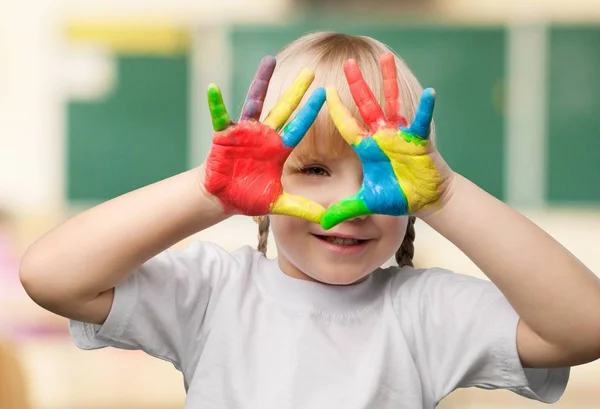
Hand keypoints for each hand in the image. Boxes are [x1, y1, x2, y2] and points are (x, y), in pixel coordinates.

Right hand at [204, 56, 325, 222]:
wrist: (222, 198)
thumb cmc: (249, 197)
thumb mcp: (278, 204)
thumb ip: (301, 208)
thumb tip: (326, 219)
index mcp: (279, 149)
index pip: (299, 127)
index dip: (310, 112)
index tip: (325, 94)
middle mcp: (265, 136)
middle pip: (283, 109)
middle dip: (296, 91)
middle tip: (310, 71)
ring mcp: (244, 132)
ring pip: (255, 103)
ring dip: (261, 82)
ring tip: (269, 61)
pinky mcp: (224, 134)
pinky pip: (219, 116)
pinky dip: (216, 103)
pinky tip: (213, 88)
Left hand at [321, 53, 451, 229]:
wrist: (426, 200)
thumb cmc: (398, 197)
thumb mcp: (368, 203)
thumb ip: (345, 210)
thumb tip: (321, 225)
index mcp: (367, 148)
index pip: (347, 125)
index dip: (337, 109)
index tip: (325, 91)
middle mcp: (381, 136)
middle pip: (366, 105)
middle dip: (357, 84)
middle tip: (348, 62)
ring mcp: (401, 134)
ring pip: (392, 102)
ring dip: (389, 81)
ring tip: (387, 57)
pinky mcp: (419, 139)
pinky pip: (421, 120)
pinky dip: (425, 107)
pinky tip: (429, 91)